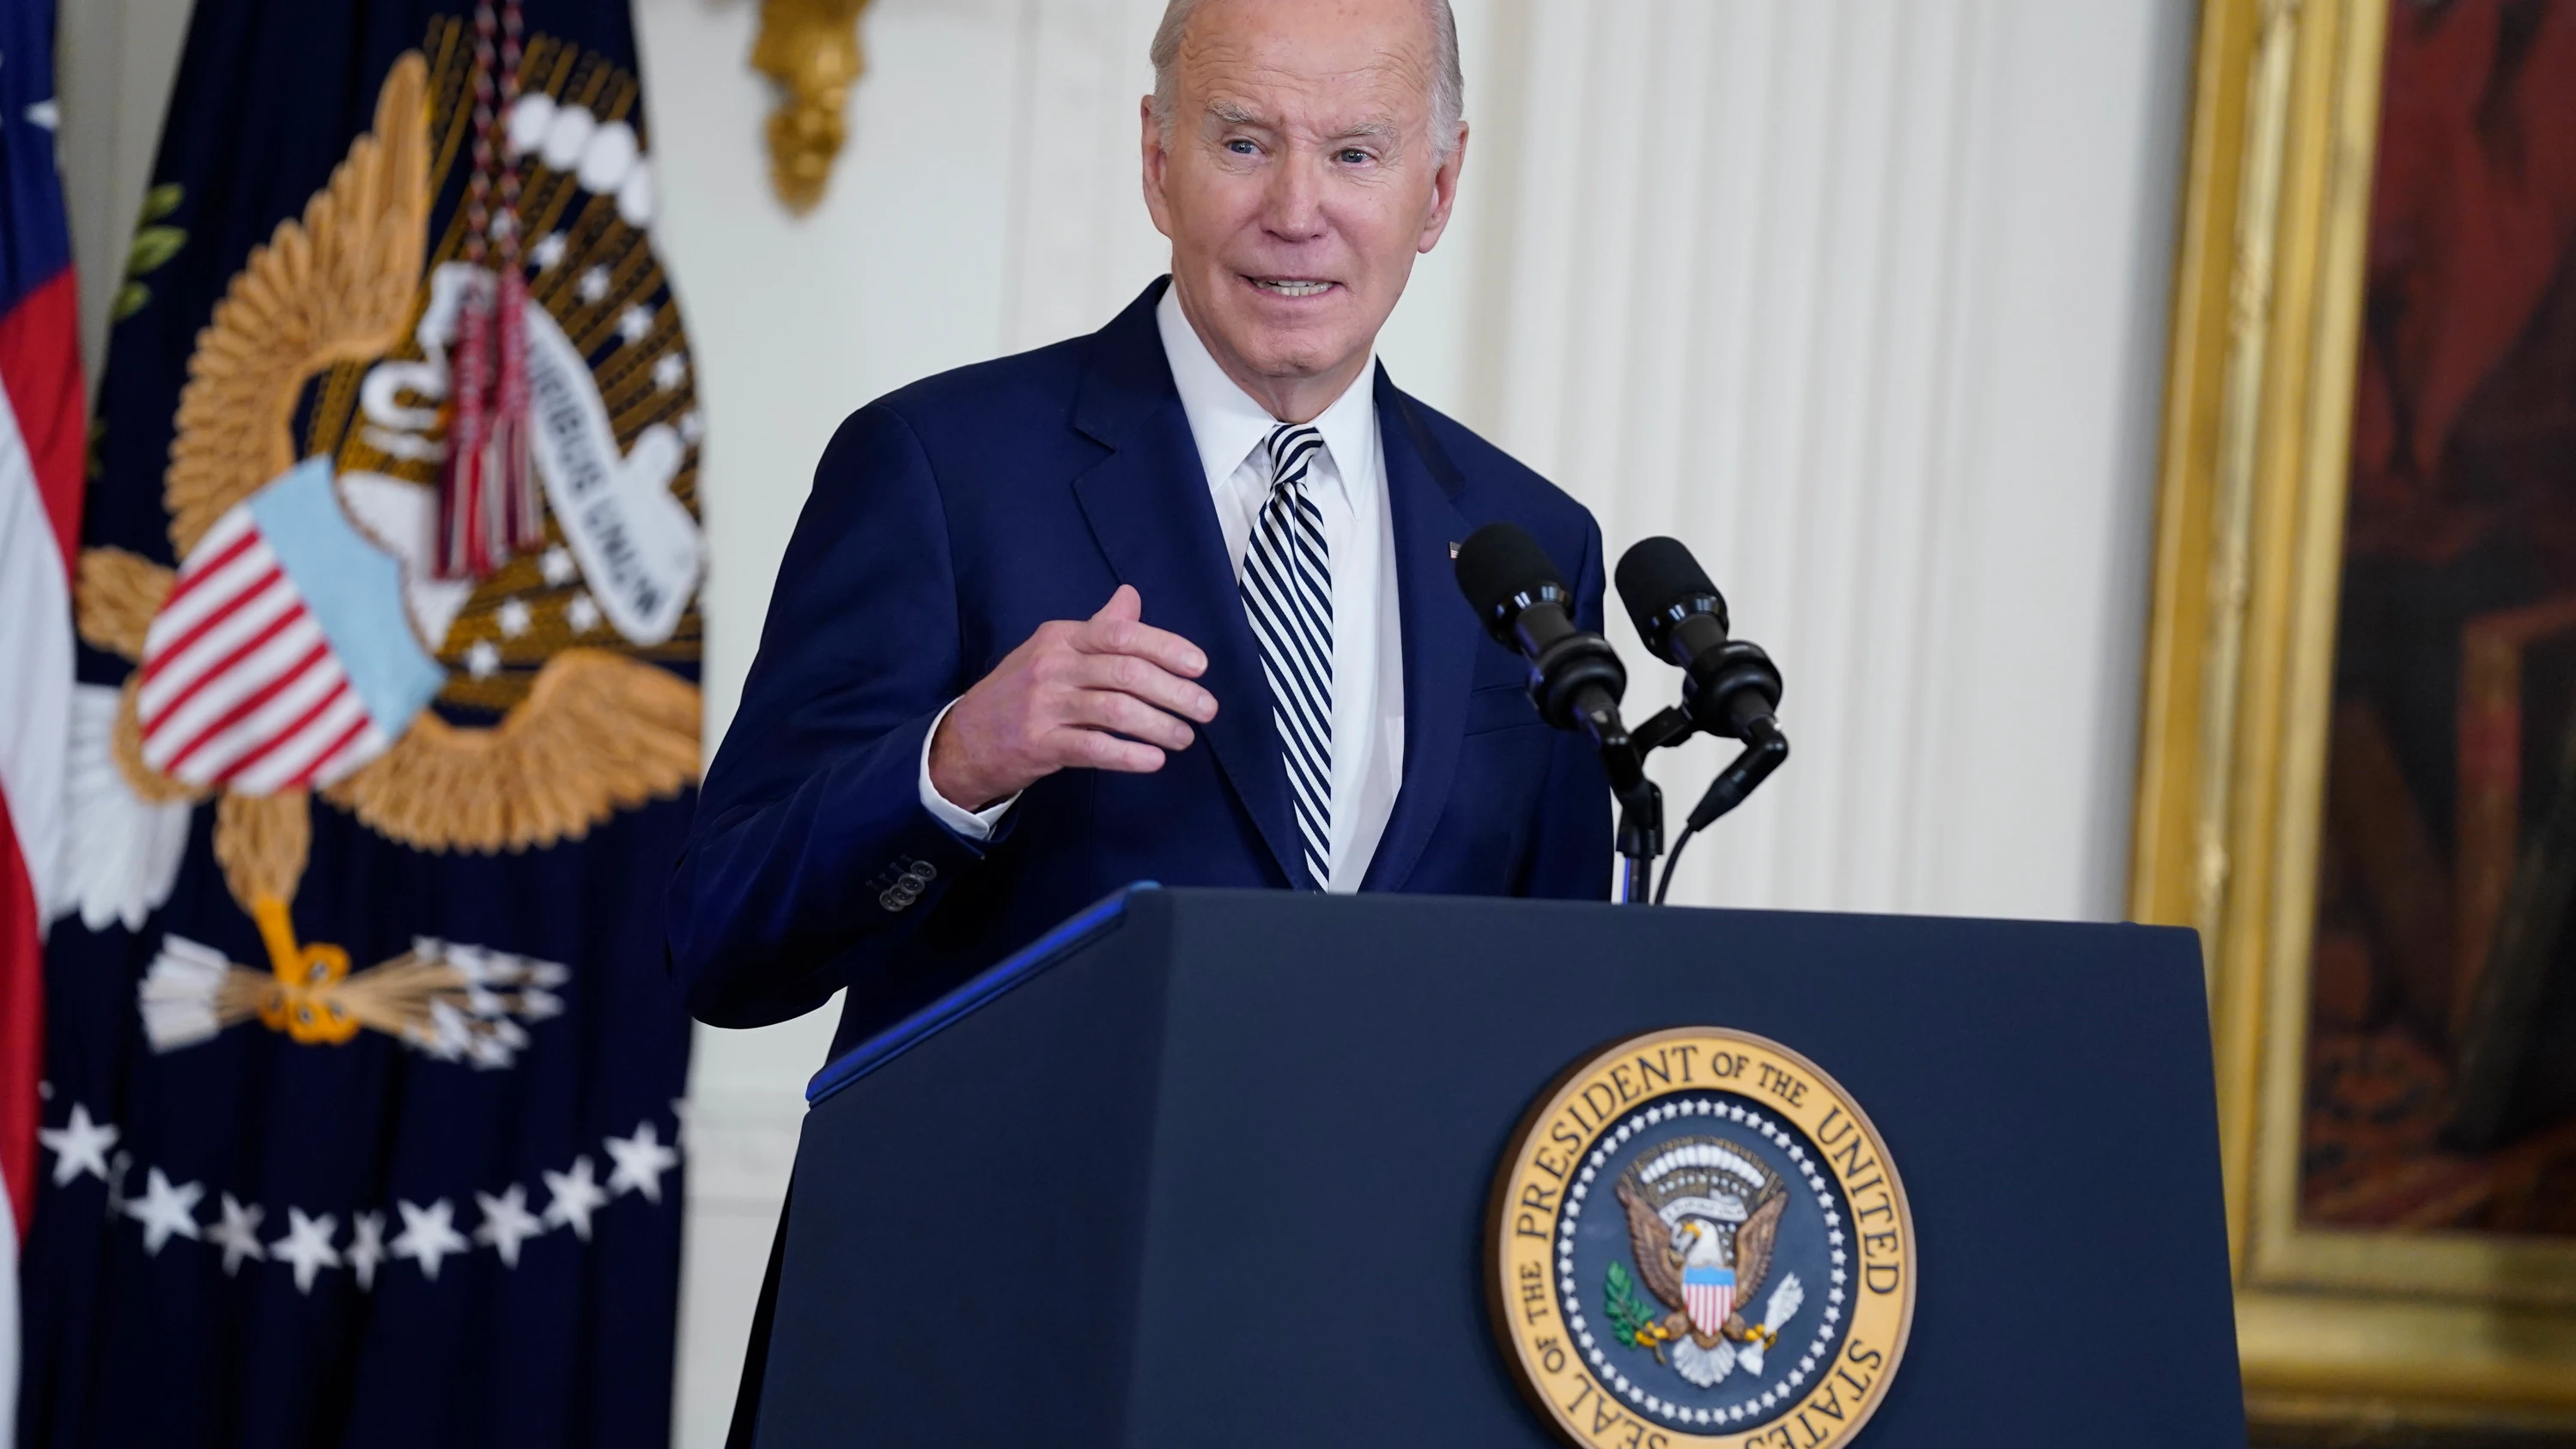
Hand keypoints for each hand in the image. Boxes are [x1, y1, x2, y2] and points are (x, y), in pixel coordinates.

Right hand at [928, 585, 1217, 810]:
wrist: (963, 740)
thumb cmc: (1018, 693)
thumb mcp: (1052, 650)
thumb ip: (1097, 627)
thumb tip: (1131, 596)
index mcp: (1061, 637)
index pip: (1122, 634)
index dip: (1167, 648)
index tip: (1200, 666)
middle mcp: (1052, 666)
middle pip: (1126, 672)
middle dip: (1175, 691)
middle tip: (1206, 708)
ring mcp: (1044, 705)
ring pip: (1116, 711)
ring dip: (1160, 725)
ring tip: (1186, 737)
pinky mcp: (1040, 744)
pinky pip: (1094, 748)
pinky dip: (1129, 755)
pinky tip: (1154, 760)